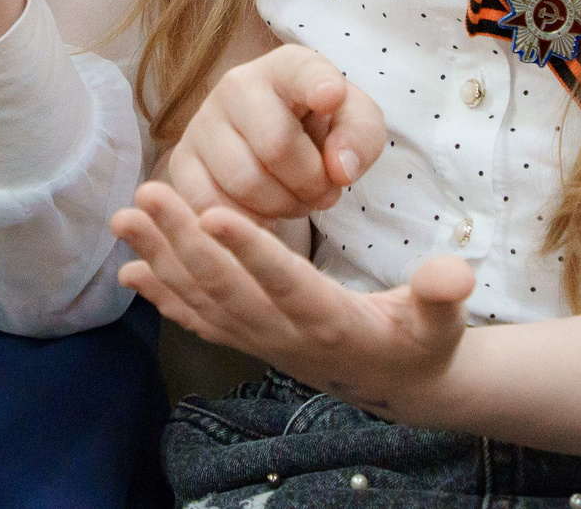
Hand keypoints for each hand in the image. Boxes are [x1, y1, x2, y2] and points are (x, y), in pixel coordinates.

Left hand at [115, 182, 470, 415]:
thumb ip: (442, 296)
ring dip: (160, 258)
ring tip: (125, 216)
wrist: (398, 387)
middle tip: (148, 193)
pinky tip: (129, 271)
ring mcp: (261, 341)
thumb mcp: (440, 322)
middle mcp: (285, 334)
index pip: (284, 282)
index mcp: (331, 321)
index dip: (250, 251)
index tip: (215, 213)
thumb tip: (455, 275)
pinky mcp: (249, 341)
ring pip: (202, 298)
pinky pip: (198, 320)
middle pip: (226, 285)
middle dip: (182, 240)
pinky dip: (162, 296)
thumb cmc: (421, 342)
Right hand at [167, 45, 385, 219]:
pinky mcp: (181, 162)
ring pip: (244, 181)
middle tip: (323, 191)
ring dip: (282, 206)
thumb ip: (361, 137)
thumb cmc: (318, 129)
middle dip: (310, 183)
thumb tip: (339, 169)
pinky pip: (212, 205)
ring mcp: (202, 123)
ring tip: (294, 199)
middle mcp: (236, 84)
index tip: (331, 97)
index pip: (302, 71)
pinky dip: (246, 221)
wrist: (271, 146)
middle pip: (277, 145)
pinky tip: (263, 211)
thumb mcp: (355, 124)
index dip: (318, 84)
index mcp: (287, 67)